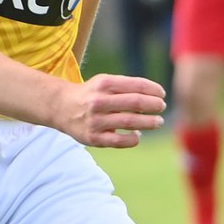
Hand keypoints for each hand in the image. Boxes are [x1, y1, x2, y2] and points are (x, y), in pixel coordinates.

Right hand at [51, 73, 165, 148]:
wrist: (61, 108)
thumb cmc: (91, 94)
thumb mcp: (105, 82)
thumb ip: (127, 87)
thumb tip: (155, 98)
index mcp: (103, 84)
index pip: (137, 85)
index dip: (154, 90)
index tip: (161, 94)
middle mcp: (98, 101)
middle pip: (136, 102)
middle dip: (154, 105)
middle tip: (161, 107)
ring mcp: (95, 121)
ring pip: (131, 122)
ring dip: (150, 122)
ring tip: (158, 122)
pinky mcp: (93, 138)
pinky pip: (120, 141)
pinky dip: (133, 139)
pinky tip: (137, 135)